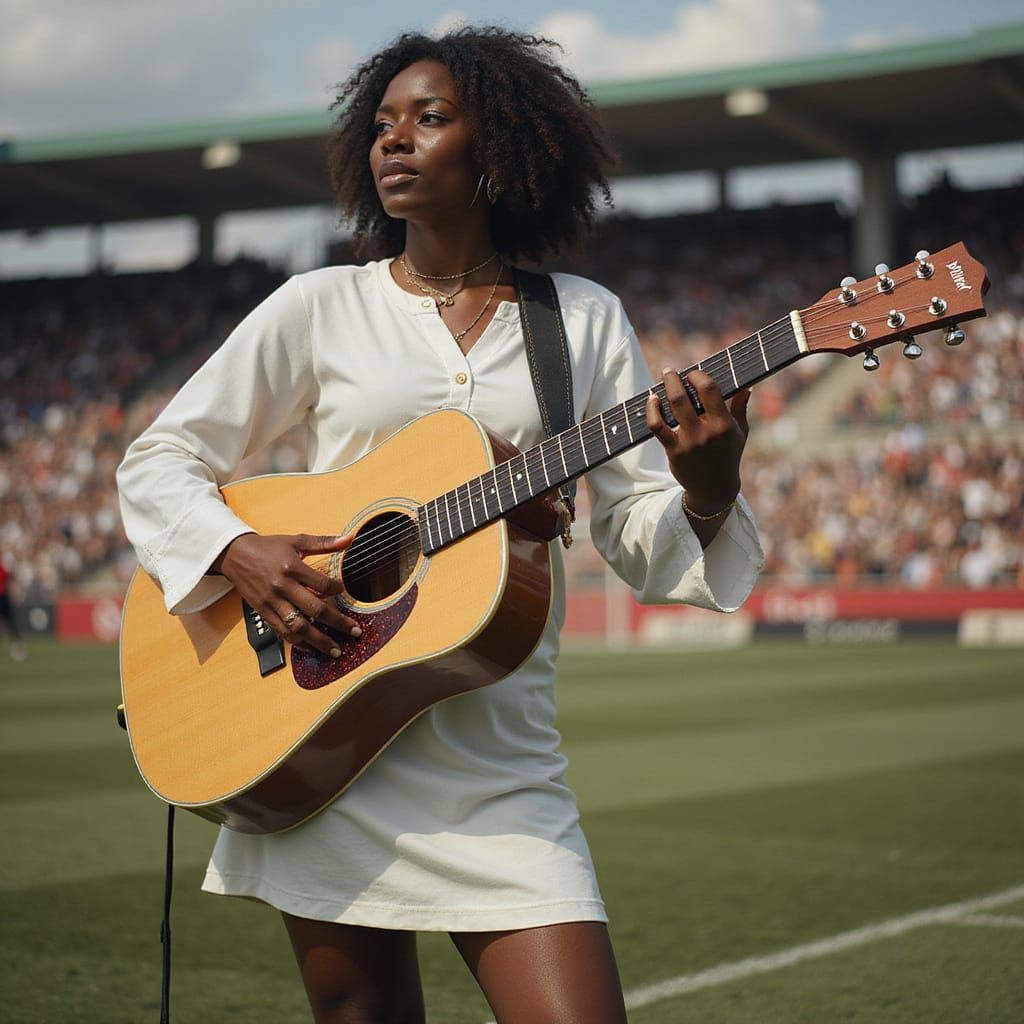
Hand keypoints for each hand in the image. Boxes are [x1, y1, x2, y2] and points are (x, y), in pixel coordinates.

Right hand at [212, 532, 359, 657]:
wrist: (235, 555)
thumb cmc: (267, 548)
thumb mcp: (296, 540)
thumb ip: (324, 542)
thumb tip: (350, 538)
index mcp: (292, 568)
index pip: (322, 584)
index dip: (338, 590)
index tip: (343, 591)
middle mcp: (283, 587)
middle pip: (315, 609)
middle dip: (338, 623)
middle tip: (355, 632)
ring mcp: (272, 602)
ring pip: (299, 627)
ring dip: (319, 641)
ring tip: (336, 650)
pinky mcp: (264, 612)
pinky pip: (282, 632)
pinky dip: (298, 643)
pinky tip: (311, 648)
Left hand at [646, 368, 750, 537]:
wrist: (714, 490)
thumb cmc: (728, 457)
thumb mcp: (740, 434)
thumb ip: (741, 409)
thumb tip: (746, 387)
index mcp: (724, 424)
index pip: (710, 389)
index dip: (698, 376)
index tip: (692, 373)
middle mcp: (707, 432)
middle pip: (686, 397)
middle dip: (674, 379)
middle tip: (669, 371)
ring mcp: (689, 442)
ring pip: (673, 408)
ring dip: (664, 390)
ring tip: (661, 381)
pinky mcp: (675, 451)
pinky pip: (658, 427)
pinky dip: (652, 411)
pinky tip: (652, 400)